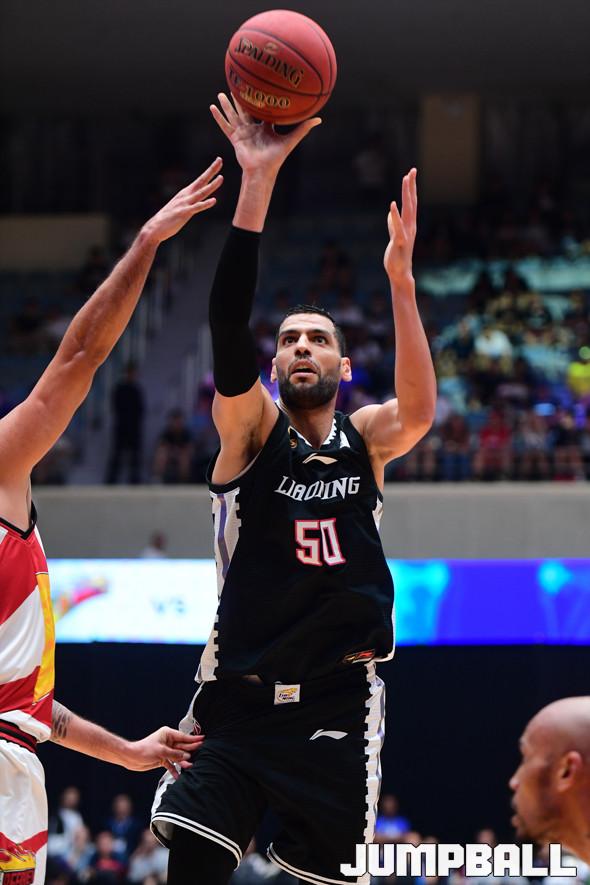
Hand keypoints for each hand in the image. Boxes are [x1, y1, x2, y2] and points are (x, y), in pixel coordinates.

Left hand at [121, 726, 204, 779]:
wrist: (131, 758)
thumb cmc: (143, 750)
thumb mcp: (161, 751)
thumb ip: (175, 754)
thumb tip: (187, 757)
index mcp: (168, 734)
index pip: (183, 737)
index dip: (193, 739)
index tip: (203, 738)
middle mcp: (168, 741)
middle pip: (182, 746)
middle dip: (190, 750)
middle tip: (201, 751)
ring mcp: (166, 751)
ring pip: (178, 756)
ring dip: (183, 762)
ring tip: (191, 766)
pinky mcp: (162, 759)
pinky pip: (171, 764)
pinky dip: (175, 769)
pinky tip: (179, 775)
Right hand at [142, 157, 223, 244]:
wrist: (155, 228)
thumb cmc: (168, 218)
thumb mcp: (181, 206)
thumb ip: (190, 202)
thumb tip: (197, 199)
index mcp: (186, 193)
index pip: (200, 180)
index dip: (210, 171)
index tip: (218, 161)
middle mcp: (186, 196)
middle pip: (201, 181)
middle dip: (211, 171)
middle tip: (220, 160)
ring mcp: (185, 204)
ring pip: (201, 193)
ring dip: (212, 185)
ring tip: (221, 178)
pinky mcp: (184, 213)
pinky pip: (197, 208)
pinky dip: (205, 204)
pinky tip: (214, 200)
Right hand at [211, 92, 320, 178]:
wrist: (262, 171)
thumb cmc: (276, 158)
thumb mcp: (291, 140)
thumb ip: (303, 129)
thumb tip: (319, 119)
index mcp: (265, 128)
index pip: (263, 110)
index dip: (261, 99)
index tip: (259, 85)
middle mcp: (253, 129)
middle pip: (246, 110)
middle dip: (241, 98)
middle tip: (238, 84)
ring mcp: (243, 134)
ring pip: (233, 115)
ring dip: (227, 104)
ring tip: (221, 93)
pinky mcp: (235, 139)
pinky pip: (225, 126)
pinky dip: (219, 117)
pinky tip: (212, 107)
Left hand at [383, 168, 417, 286]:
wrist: (400, 273)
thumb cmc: (397, 257)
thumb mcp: (394, 237)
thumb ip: (392, 225)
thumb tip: (390, 215)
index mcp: (409, 225)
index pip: (411, 203)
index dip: (411, 189)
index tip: (410, 174)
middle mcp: (410, 226)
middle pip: (411, 202)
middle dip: (411, 186)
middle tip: (412, 170)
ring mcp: (406, 233)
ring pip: (407, 210)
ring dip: (407, 194)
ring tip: (406, 179)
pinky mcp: (399, 242)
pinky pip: (397, 226)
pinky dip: (395, 215)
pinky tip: (392, 204)